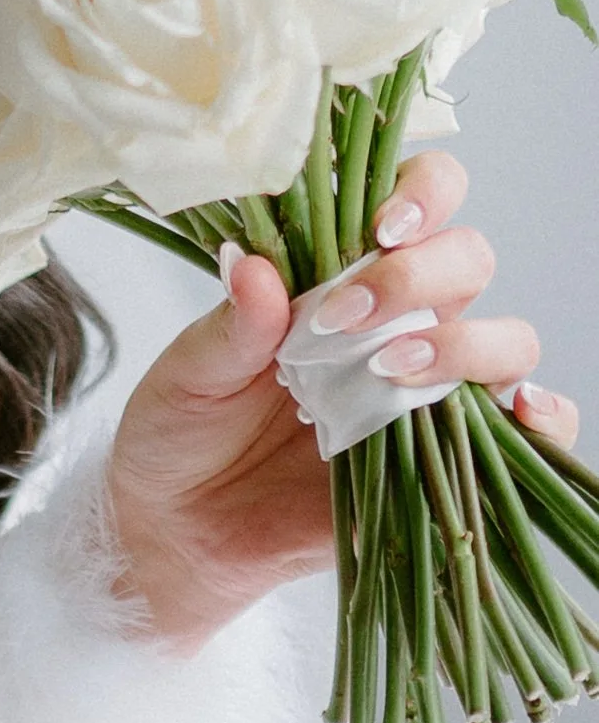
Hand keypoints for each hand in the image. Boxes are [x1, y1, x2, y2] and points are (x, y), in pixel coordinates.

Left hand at [105, 152, 579, 652]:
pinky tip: (524, 412)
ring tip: (386, 373)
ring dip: (465, 346)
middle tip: (346, 318)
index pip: (413, 199)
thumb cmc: (179, 431)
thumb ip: (229, 325)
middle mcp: (396, 322)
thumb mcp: (187, 373)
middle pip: (468, 261)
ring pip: (505, 340)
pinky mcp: (439, 461)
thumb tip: (255, 266)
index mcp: (337, 274)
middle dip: (422, 277)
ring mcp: (423, 391)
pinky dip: (546, 418)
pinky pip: (525, 435)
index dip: (420, 194)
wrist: (175, 528)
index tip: (379, 227)